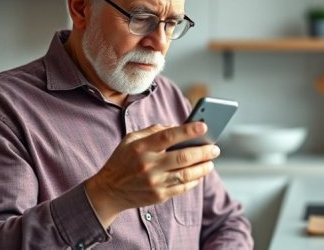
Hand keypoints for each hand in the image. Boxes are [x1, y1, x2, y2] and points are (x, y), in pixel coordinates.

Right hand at [84, 121, 219, 226]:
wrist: (108, 191)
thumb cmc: (123, 160)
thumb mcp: (131, 140)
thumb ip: (153, 130)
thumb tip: (176, 127)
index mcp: (141, 147)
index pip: (169, 136)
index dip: (188, 130)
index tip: (204, 126)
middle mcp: (148, 165)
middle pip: (183, 157)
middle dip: (203, 151)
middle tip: (215, 148)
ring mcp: (154, 182)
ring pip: (186, 174)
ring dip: (203, 167)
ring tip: (211, 162)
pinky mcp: (158, 196)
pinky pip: (182, 188)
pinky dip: (194, 180)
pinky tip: (200, 174)